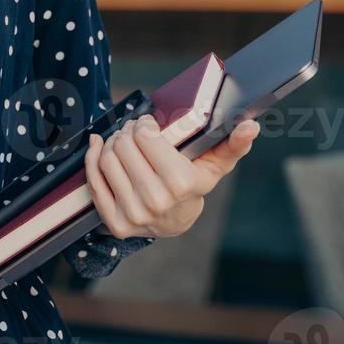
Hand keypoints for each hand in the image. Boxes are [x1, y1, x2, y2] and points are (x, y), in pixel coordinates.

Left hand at [84, 115, 260, 238]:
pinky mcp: (115, 222)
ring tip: (122, 138)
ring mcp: (133, 214)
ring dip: (111, 140)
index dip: (144, 123)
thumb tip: (251, 126)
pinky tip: (99, 144)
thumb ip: (234, 143)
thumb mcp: (216, 163)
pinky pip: (94, 180)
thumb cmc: (195, 183)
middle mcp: (155, 201)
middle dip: (128, 130)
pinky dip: (92, 157)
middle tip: (134, 128)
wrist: (176, 221)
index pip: (146, 137)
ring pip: (107, 159)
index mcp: (180, 183)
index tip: (149, 122)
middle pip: (124, 145)